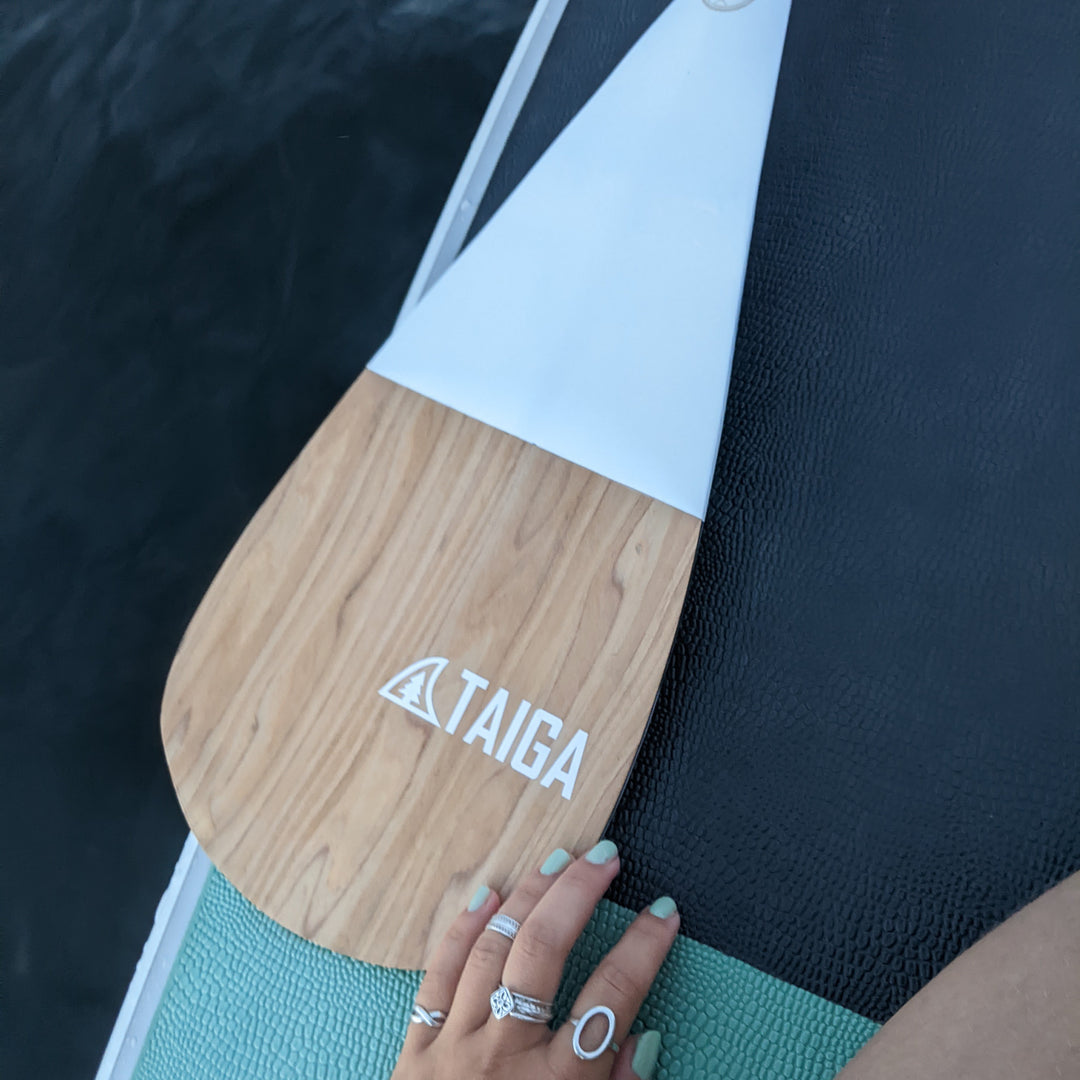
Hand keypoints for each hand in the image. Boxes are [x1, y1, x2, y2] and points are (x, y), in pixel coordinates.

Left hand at [392, 841, 677, 1079]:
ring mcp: (454, 1049)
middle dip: (579, 893)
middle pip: (544, 951)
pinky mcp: (414, 1051)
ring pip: (492, 948)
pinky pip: (436, 975)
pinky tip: (483, 893)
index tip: (663, 911)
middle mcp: (506, 1058)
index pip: (614, 998)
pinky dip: (459, 929)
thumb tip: (642, 1039)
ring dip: (526, 895)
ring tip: (556, 858)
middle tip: (605, 855)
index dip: (644, 947)